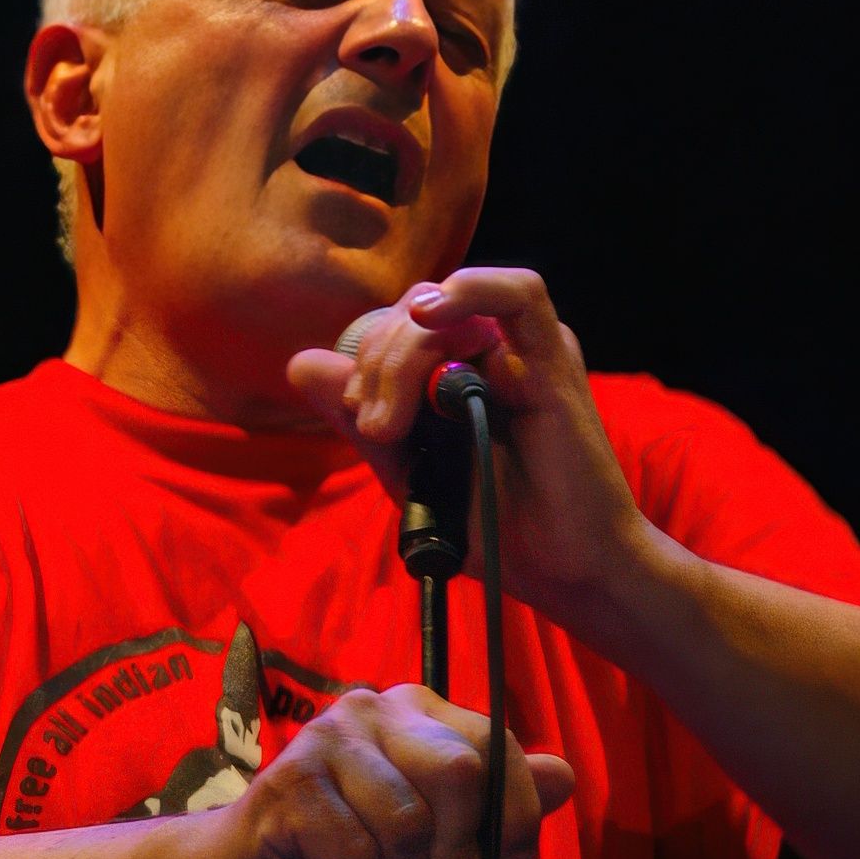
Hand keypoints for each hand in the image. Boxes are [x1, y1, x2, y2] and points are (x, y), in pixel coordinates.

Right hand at [205, 684, 573, 858]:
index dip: (514, 817)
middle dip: (461, 854)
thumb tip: (564, 775)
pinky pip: (357, 855)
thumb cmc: (347, 857)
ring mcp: (327, 739)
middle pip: (460, 773)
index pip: (498, 748)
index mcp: (419, 711)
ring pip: (408, 825)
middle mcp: (374, 706)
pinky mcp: (289, 784)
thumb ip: (498, 810)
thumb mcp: (438, 844)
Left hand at [286, 268, 651, 633]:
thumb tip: (301, 362)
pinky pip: (519, 294)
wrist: (559, 569)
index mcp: (459, 370)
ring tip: (392, 421)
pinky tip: (430, 312)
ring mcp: (523, 351)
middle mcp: (492, 351)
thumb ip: (360, 417)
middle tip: (378, 430)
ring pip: (446, 309)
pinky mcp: (552, 361)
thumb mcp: (407, 470)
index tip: (360, 416)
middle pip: (413, 315)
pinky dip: (470, 289)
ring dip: (402, 353)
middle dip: (377, 365)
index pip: (397, 327)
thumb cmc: (494, 523)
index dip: (366, 359)